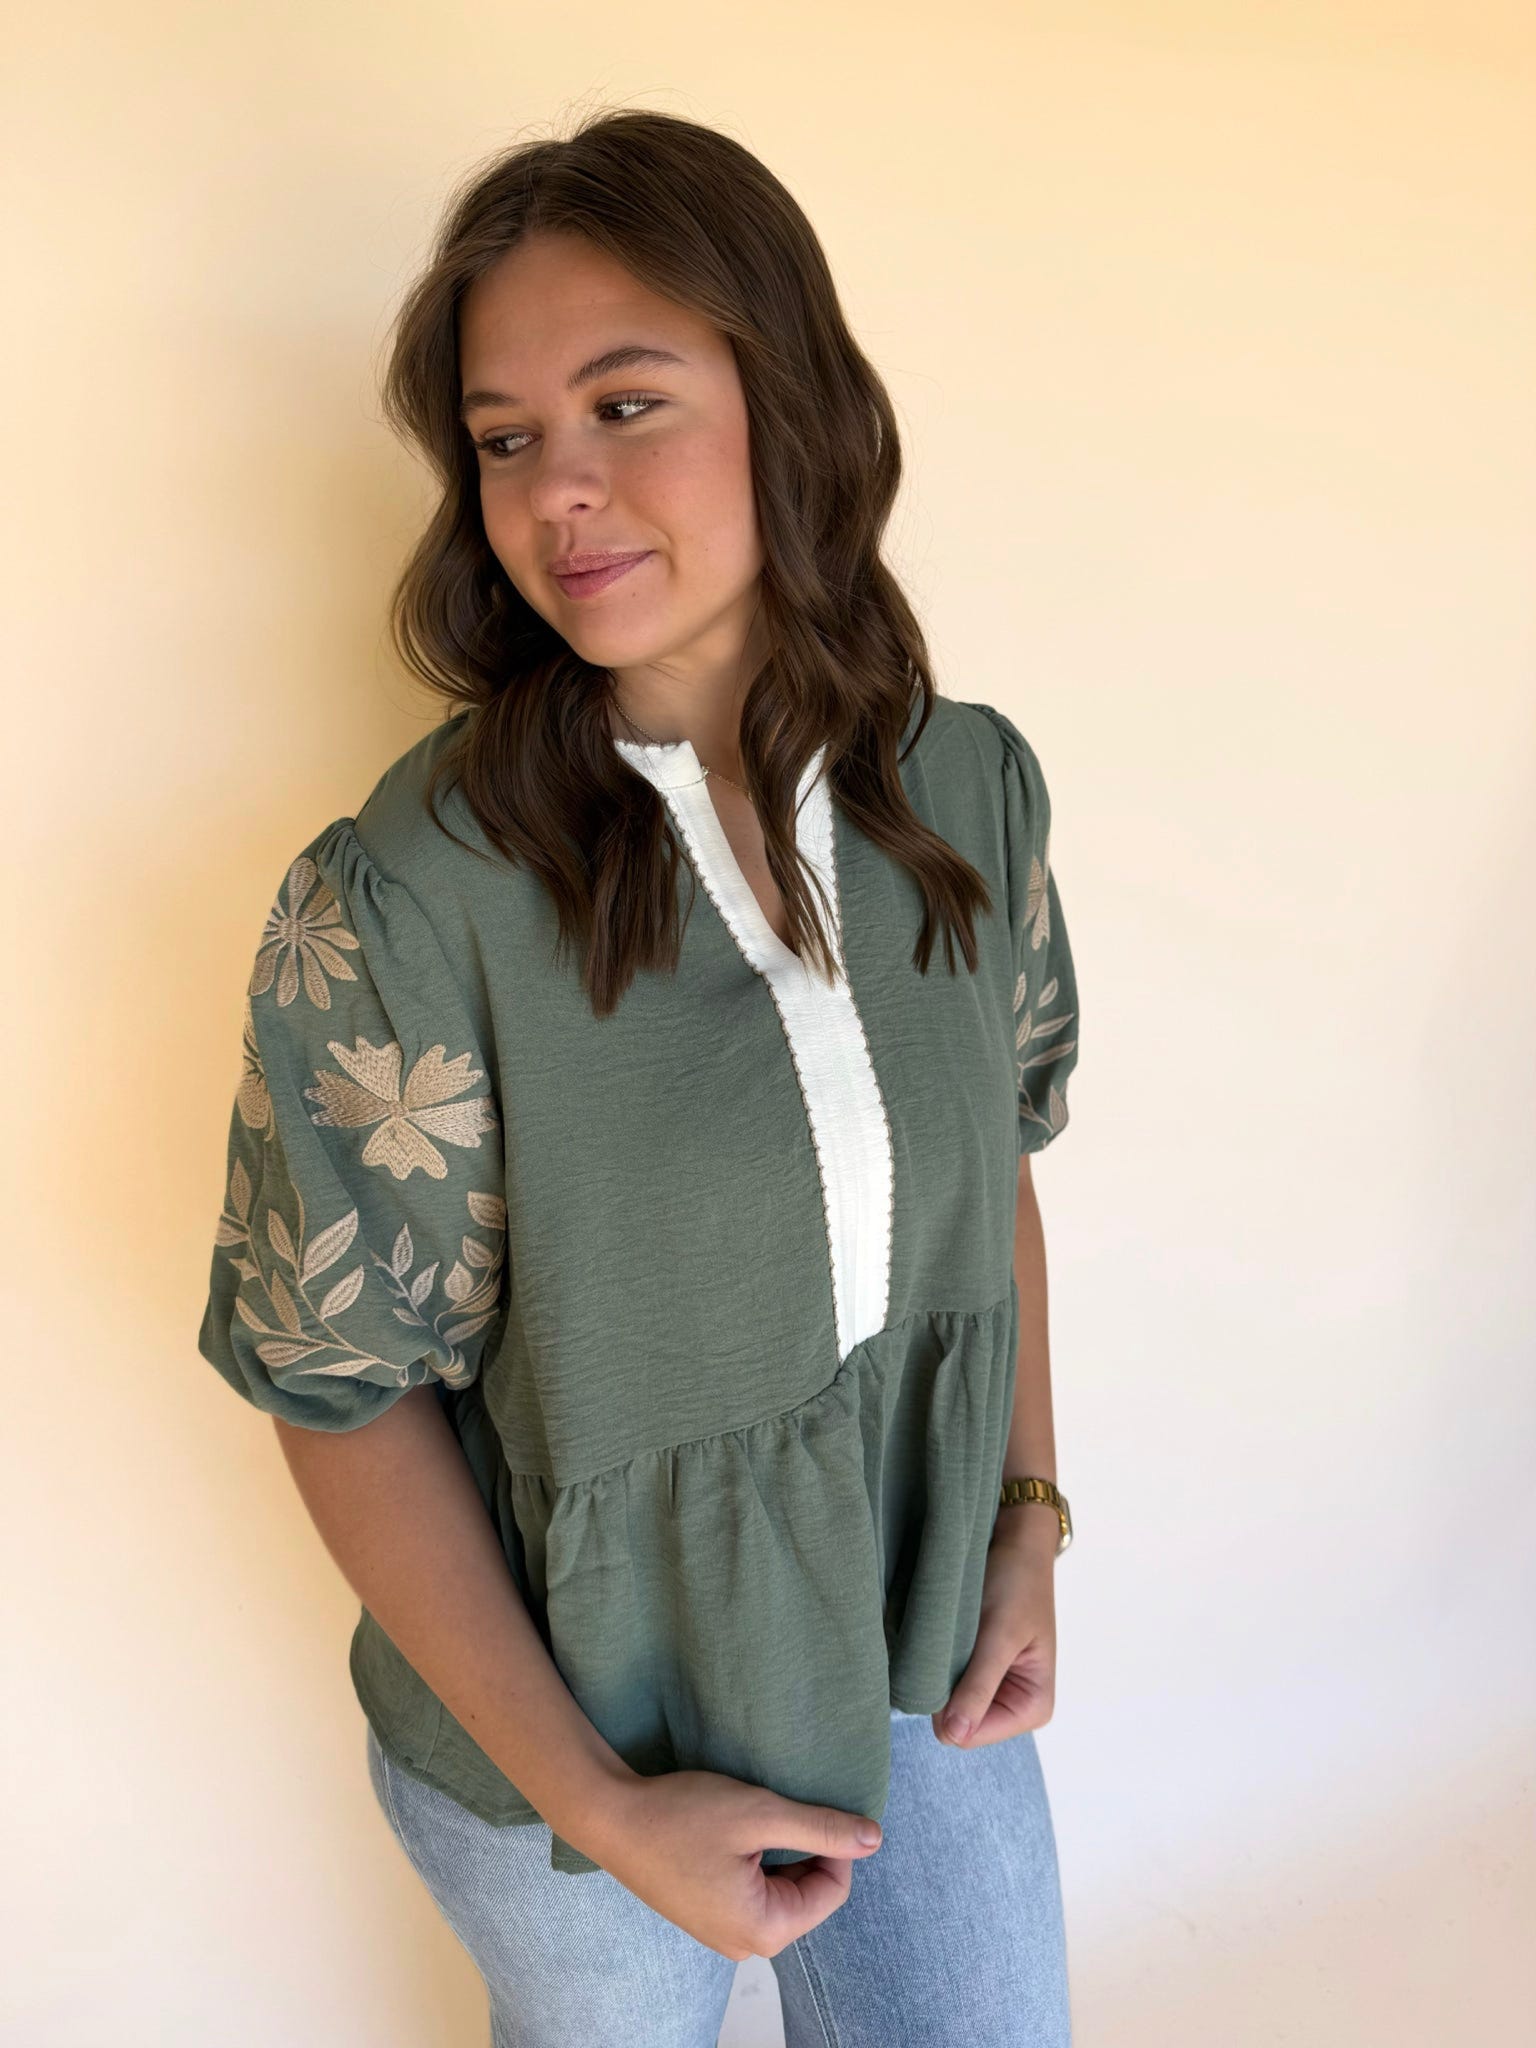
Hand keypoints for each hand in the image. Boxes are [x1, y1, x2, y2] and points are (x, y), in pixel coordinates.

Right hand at [582, 1767, 884, 1959]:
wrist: (609, 1817)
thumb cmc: (682, 1816)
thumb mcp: (759, 1814)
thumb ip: (820, 1828)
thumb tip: (874, 1839)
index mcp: (764, 1930)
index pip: (832, 1890)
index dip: (832, 1842)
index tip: (807, 1802)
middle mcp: (745, 1945)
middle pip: (807, 1894)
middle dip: (803, 1848)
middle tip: (774, 1806)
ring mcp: (722, 1933)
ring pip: (780, 1889)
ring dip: (778, 1851)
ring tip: (750, 1817)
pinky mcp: (706, 1915)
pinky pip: (752, 1891)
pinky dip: (754, 1859)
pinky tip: (731, 1831)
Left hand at [933, 1509, 1057, 1748]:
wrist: (1016, 1539)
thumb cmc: (1017, 1582)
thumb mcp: (999, 1634)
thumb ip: (978, 1686)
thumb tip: (954, 1735)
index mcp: (1033, 1706)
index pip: (971, 1735)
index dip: (949, 1705)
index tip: (945, 1660)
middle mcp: (1014, 1705)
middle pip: (957, 1723)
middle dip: (944, 1687)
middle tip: (947, 1643)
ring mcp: (993, 1688)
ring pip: (946, 1703)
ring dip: (939, 1671)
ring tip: (949, 1635)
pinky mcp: (976, 1668)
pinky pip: (945, 1681)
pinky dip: (938, 1660)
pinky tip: (945, 1635)